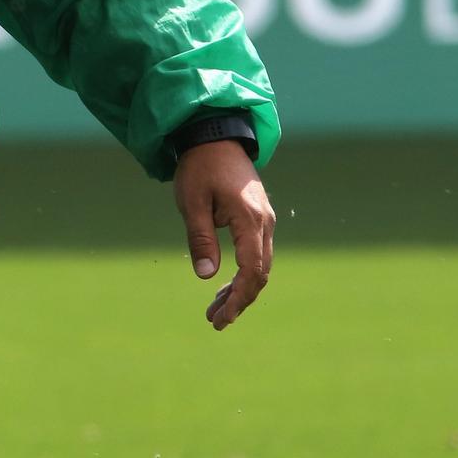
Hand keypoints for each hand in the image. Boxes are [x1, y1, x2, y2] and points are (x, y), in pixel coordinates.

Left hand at [173, 140, 274, 330]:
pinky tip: (224, 287)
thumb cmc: (200, 167)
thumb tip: (206, 276)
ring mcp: (265, 220)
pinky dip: (242, 274)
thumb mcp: (192, 203)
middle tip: (215, 321)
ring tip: (216, 310)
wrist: (215, 136)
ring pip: (260, 266)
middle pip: (260, 274)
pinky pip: (256, 253)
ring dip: (240, 290)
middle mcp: (265, 222)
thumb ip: (200, 238)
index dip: (239, 298)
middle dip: (240, 301)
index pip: (251, 271)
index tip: (222, 318)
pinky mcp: (259, 218)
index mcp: (250, 219)